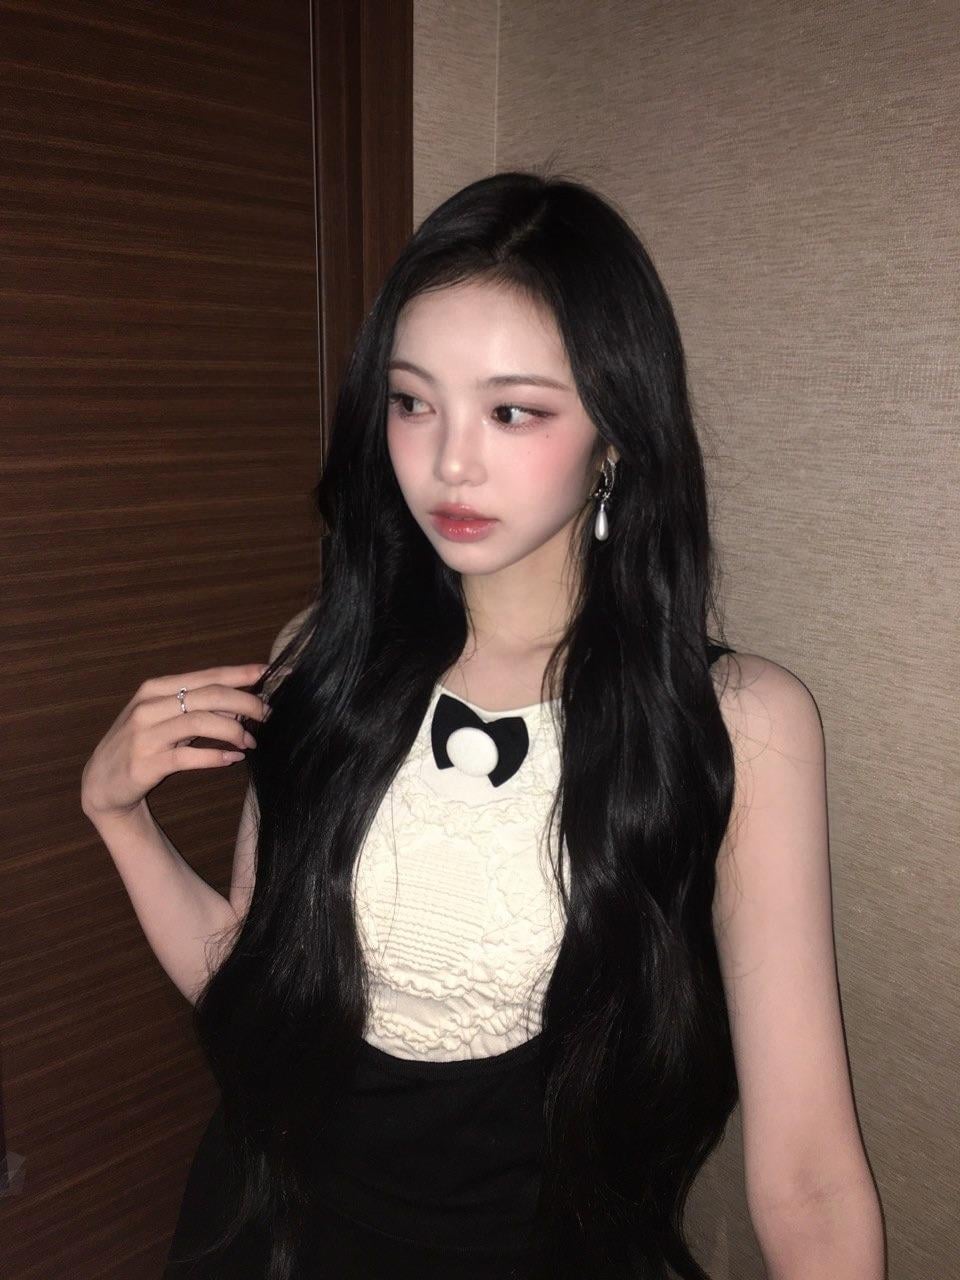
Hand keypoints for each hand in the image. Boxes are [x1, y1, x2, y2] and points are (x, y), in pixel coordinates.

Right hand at [80, 663, 269, 821]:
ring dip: (233, 730)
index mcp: (155, 689)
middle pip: (208, 695)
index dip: (241, 673)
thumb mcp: (167, 720)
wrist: (102, 784)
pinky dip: (216, 757)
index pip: (207, 675)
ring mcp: (145, 735)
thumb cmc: (141, 745)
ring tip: (251, 741)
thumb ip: (199, 708)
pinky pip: (188, 757)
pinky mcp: (145, 763)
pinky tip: (233, 759)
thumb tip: (242, 704)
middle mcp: (148, 706)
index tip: (270, 672)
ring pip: (200, 722)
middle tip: (267, 714)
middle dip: (245, 702)